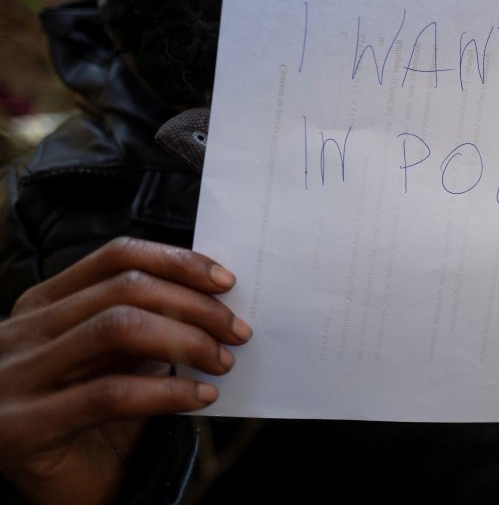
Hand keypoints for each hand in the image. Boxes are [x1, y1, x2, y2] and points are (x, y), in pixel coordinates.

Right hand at [0, 237, 250, 504]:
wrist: (61, 495)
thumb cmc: (93, 424)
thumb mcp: (113, 361)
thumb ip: (145, 324)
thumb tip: (214, 297)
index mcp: (41, 306)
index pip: (116, 257)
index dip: (176, 262)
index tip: (225, 281)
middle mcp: (20, 334)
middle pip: (123, 288)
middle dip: (194, 305)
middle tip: (237, 330)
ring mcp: (15, 378)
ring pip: (116, 328)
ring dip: (186, 341)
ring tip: (222, 361)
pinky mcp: (23, 427)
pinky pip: (111, 394)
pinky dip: (167, 392)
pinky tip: (200, 398)